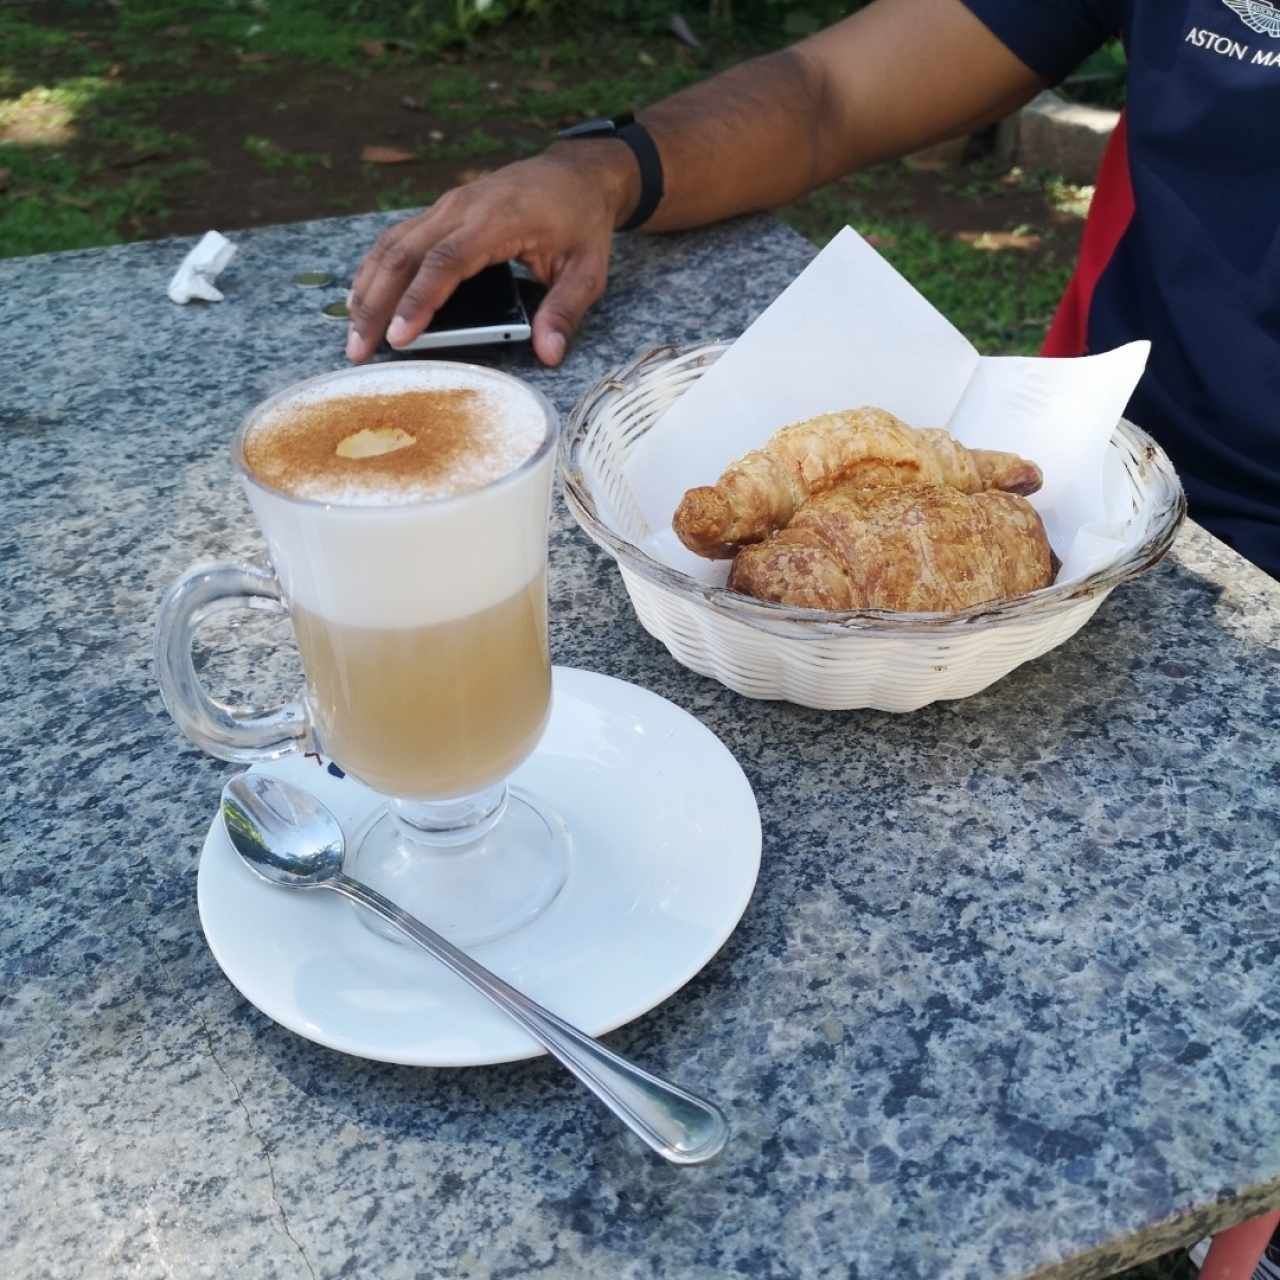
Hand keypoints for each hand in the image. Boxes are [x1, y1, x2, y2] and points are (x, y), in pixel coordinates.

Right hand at [346, 144, 636, 366]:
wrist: (576, 173)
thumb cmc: (581, 222)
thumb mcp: (588, 271)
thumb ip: (565, 310)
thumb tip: (549, 353)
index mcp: (497, 219)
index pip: (446, 261)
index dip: (418, 300)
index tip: (398, 337)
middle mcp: (462, 207)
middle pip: (405, 254)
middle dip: (376, 303)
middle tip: (359, 349)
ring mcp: (447, 206)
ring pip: (392, 244)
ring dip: (368, 288)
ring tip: (354, 333)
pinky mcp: (441, 211)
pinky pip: (398, 239)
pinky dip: (376, 269)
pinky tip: (363, 298)